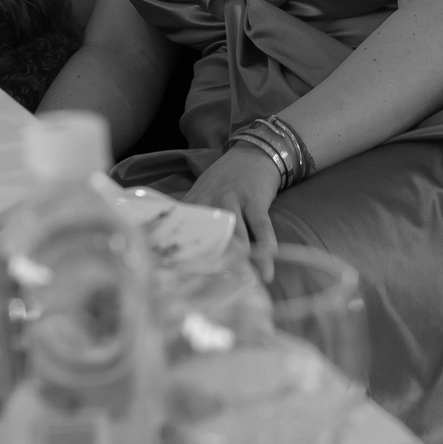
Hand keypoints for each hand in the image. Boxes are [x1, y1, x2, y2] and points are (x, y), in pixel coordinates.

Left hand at [182, 145, 284, 273]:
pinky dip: (265, 245)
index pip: (184, 232)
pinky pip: (261, 226)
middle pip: (209, 237)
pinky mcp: (255, 199)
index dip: (182, 255)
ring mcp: (233, 200)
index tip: (181, 280)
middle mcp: (210, 202)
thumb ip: (190, 217)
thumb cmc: (224, 180)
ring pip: (235, 235)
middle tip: (213, 290)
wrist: (252, 154)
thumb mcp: (201, 192)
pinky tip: (267, 265)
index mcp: (194, 203)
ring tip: (244, 284)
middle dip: (212, 263)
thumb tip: (174, 247)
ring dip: (241, 260)